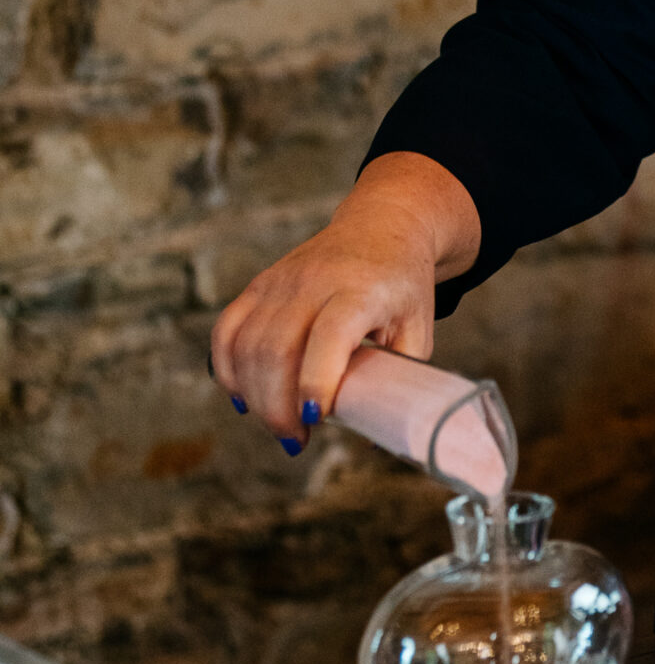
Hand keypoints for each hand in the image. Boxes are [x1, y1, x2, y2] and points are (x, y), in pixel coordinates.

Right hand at [208, 154, 479, 450]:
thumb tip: (378, 434)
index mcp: (361, 290)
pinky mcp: (260, 284)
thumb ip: (400, 378)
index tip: (316, 419)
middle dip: (277, 406)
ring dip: (254, 396)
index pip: (329, 336)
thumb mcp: (419, 329)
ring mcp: (282, 280)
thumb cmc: (403, 285)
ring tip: (279, 424)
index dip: (316, 382)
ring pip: (246, 345)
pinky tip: (245, 398)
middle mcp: (315, 280)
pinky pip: (227, 331)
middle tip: (296, 438)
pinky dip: (227, 370)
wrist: (383, 225)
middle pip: (276, 349)